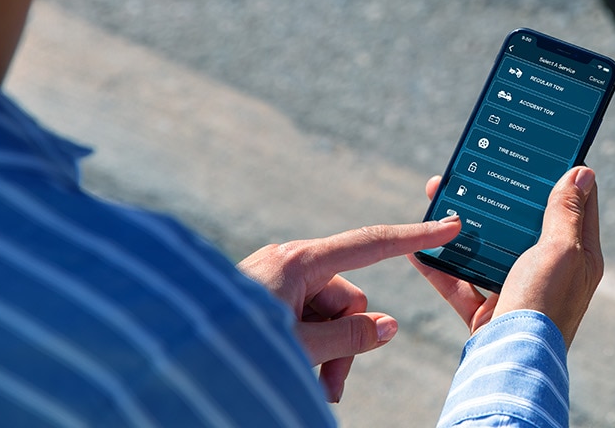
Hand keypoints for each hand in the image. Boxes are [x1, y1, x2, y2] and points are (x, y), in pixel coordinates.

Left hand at [238, 218, 460, 401]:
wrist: (164, 353)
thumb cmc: (227, 346)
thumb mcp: (299, 347)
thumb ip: (349, 337)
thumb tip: (386, 327)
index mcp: (299, 261)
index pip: (371, 244)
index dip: (414, 238)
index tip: (450, 227)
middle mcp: (289, 262)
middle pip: (348, 297)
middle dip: (347, 341)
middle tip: (330, 386)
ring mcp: (274, 279)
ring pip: (327, 313)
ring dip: (327, 350)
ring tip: (311, 387)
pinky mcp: (262, 296)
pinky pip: (303, 316)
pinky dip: (307, 344)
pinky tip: (295, 371)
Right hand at [411, 166, 602, 347]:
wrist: (510, 363)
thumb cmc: (544, 305)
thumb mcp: (561, 250)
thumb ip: (566, 213)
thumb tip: (583, 172)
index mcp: (579, 255)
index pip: (578, 206)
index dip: (564, 177)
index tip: (545, 150)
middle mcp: (551, 270)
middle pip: (526, 223)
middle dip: (502, 195)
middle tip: (481, 166)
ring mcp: (518, 289)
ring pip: (488, 248)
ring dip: (465, 224)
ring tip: (442, 196)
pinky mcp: (488, 309)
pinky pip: (460, 281)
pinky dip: (439, 264)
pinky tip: (419, 246)